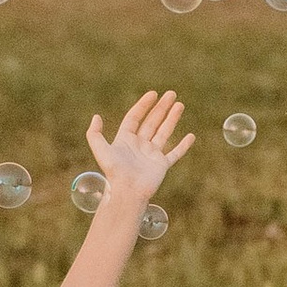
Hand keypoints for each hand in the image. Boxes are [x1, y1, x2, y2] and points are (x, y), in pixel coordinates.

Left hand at [84, 91, 193, 205]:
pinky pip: (175, 153)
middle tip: (171, 94)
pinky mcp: (162, 165)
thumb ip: (95, 134)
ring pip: (164, 132)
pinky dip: (183, 145)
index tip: (153, 94)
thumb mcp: (100, 150)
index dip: (143, 105)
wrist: (127, 192)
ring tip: (180, 105)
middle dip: (161, 108)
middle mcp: (139, 145)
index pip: (135, 117)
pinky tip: (191, 136)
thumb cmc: (114, 172)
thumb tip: (96, 116)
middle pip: (152, 121)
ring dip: (172, 119)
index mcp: (125, 140)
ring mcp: (152, 155)